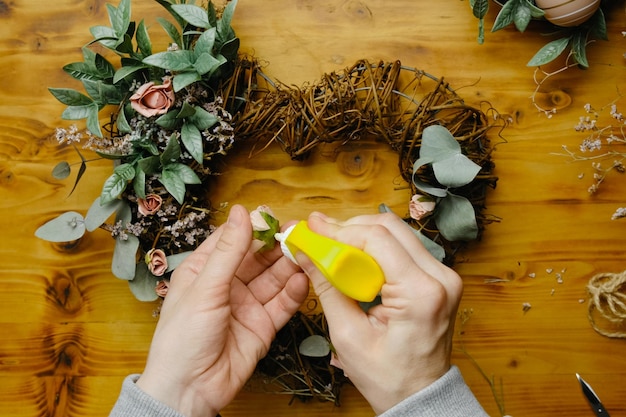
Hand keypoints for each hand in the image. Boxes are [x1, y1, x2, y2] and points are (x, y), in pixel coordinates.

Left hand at [136, 205, 308, 416]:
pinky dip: (295, 293)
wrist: (189, 390)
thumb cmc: (182, 338)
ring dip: (290, 267)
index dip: (253, 227)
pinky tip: (304, 280)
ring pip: (274, 279)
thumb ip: (228, 251)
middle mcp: (228, 285)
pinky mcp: (263, 326)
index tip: (274, 216)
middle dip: (278, 246)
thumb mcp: (205, 288)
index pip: (233, 240)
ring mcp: (247, 305)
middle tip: (300, 234)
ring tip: (308, 254)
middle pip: (258, 258)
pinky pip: (282, 305)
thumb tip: (242, 212)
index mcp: (205, 270)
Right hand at [300, 211, 462, 414]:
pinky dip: (378, 246)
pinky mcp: (440, 278)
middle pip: (391, 228)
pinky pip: (406, 248)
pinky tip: (355, 253)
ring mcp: (445, 275)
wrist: (420, 395)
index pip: (379, 240)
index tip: (313, 228)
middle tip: (319, 232)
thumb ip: (327, 288)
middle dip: (350, 227)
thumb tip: (305, 253)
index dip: (341, 230)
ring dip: (363, 234)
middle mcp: (441, 277)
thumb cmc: (387, 376)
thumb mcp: (348, 335)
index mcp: (421, 293)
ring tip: (333, 242)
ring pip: (399, 233)